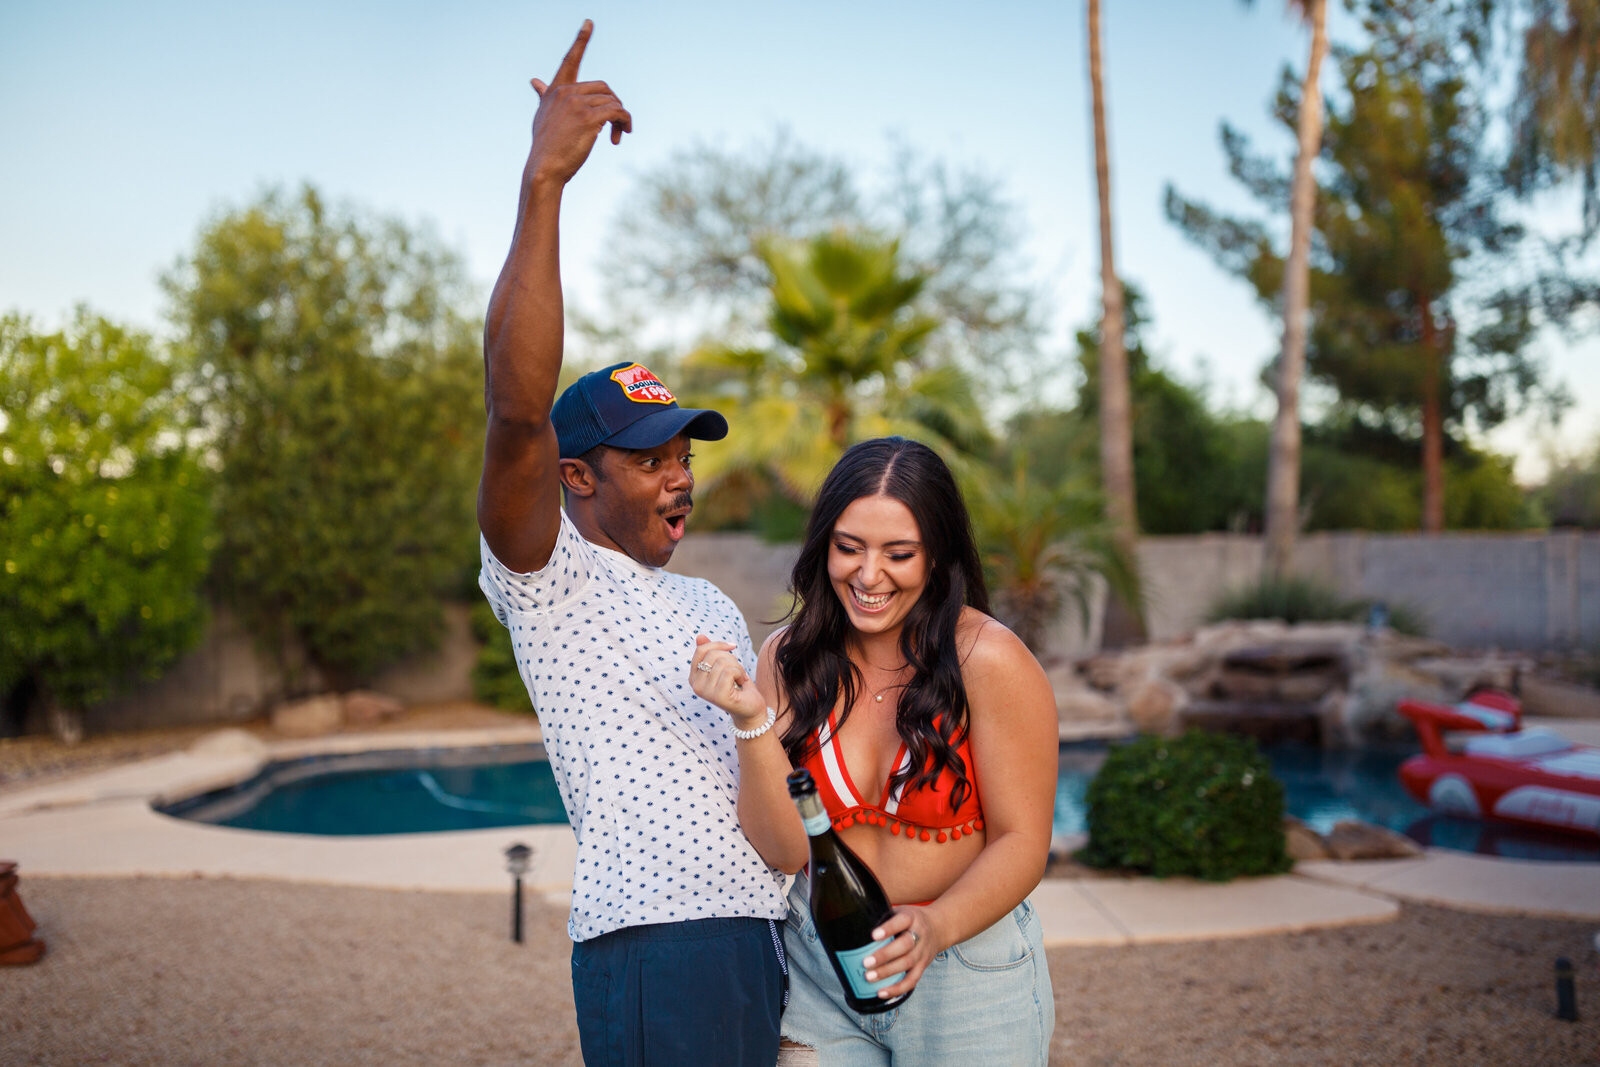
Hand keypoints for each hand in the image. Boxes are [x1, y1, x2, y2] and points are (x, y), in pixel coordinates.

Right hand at [526, 20, 631, 186]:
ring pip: (613, 102)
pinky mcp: (589, 118)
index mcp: (556, 90)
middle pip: (604, 88)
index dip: (581, 40)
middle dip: (614, 105)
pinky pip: (618, 112)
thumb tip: (534, 80)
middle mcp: (566, 92)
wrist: (544, 169)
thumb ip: (543, 97)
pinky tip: (620, 136)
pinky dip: (624, 122)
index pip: (570, 60)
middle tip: (617, 126)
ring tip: (618, 135)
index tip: (589, 22)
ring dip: (621, 119)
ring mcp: (577, 103)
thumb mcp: (542, 117)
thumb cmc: (545, 147)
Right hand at [690, 634, 767, 728]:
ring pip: (722, 662)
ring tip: (738, 679)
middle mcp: (695, 685)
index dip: (719, 644)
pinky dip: (740, 674)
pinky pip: (730, 671)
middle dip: (731, 658)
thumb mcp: (724, 665)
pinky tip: (740, 684)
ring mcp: (705, 692)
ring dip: (737, 668)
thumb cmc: (737, 686)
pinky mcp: (718, 696)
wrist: (750, 708)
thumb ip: (710, 652)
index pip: (701, 650)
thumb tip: (700, 636)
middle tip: (736, 672)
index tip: (732, 646)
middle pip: (713, 655)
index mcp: (694, 677)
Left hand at [861, 905, 942, 997]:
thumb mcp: (900, 911)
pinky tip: (882, 992)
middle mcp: (919, 935)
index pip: (902, 921)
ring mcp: (922, 952)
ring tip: (869, 977)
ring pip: (907, 964)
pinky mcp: (923, 967)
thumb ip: (883, 916)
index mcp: (912, 917)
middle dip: (885, 955)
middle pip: (904, 945)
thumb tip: (854, 921)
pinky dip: (897, 988)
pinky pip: (912, 980)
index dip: (888, 929)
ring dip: (887, 972)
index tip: (873, 935)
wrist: (939, 927)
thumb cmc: (911, 920)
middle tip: (866, 962)